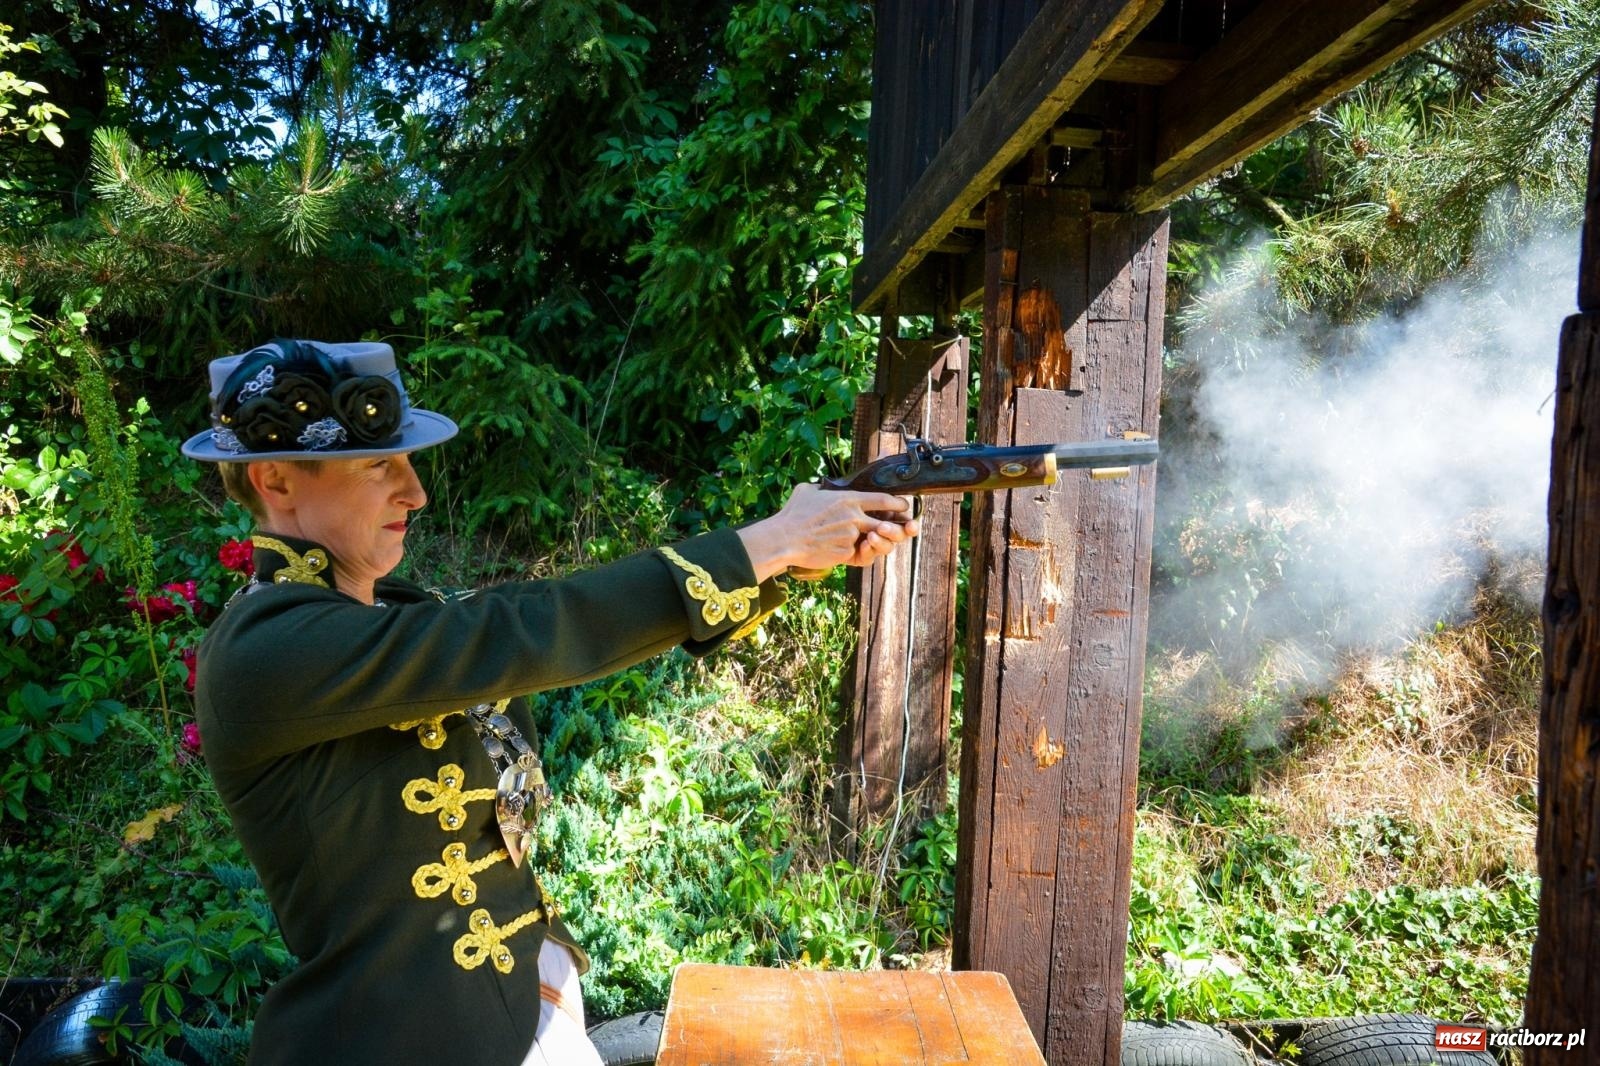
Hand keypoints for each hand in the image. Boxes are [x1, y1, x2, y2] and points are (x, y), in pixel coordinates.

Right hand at [737, 483, 919, 582]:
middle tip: (899, 527)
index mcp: (848, 500)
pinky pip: (857, 553)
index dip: (897, 504)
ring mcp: (851, 537)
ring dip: (875, 541)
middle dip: (896, 527)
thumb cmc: (793, 514)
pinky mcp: (845, 554)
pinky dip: (855, 552)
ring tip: (869, 540)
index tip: (903, 506)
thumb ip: (821, 488)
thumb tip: (821, 487)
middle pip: (886, 523)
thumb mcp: (807, 491)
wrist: (784, 539)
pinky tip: (846, 550)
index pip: (883, 500)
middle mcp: (854, 518)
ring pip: (873, 540)